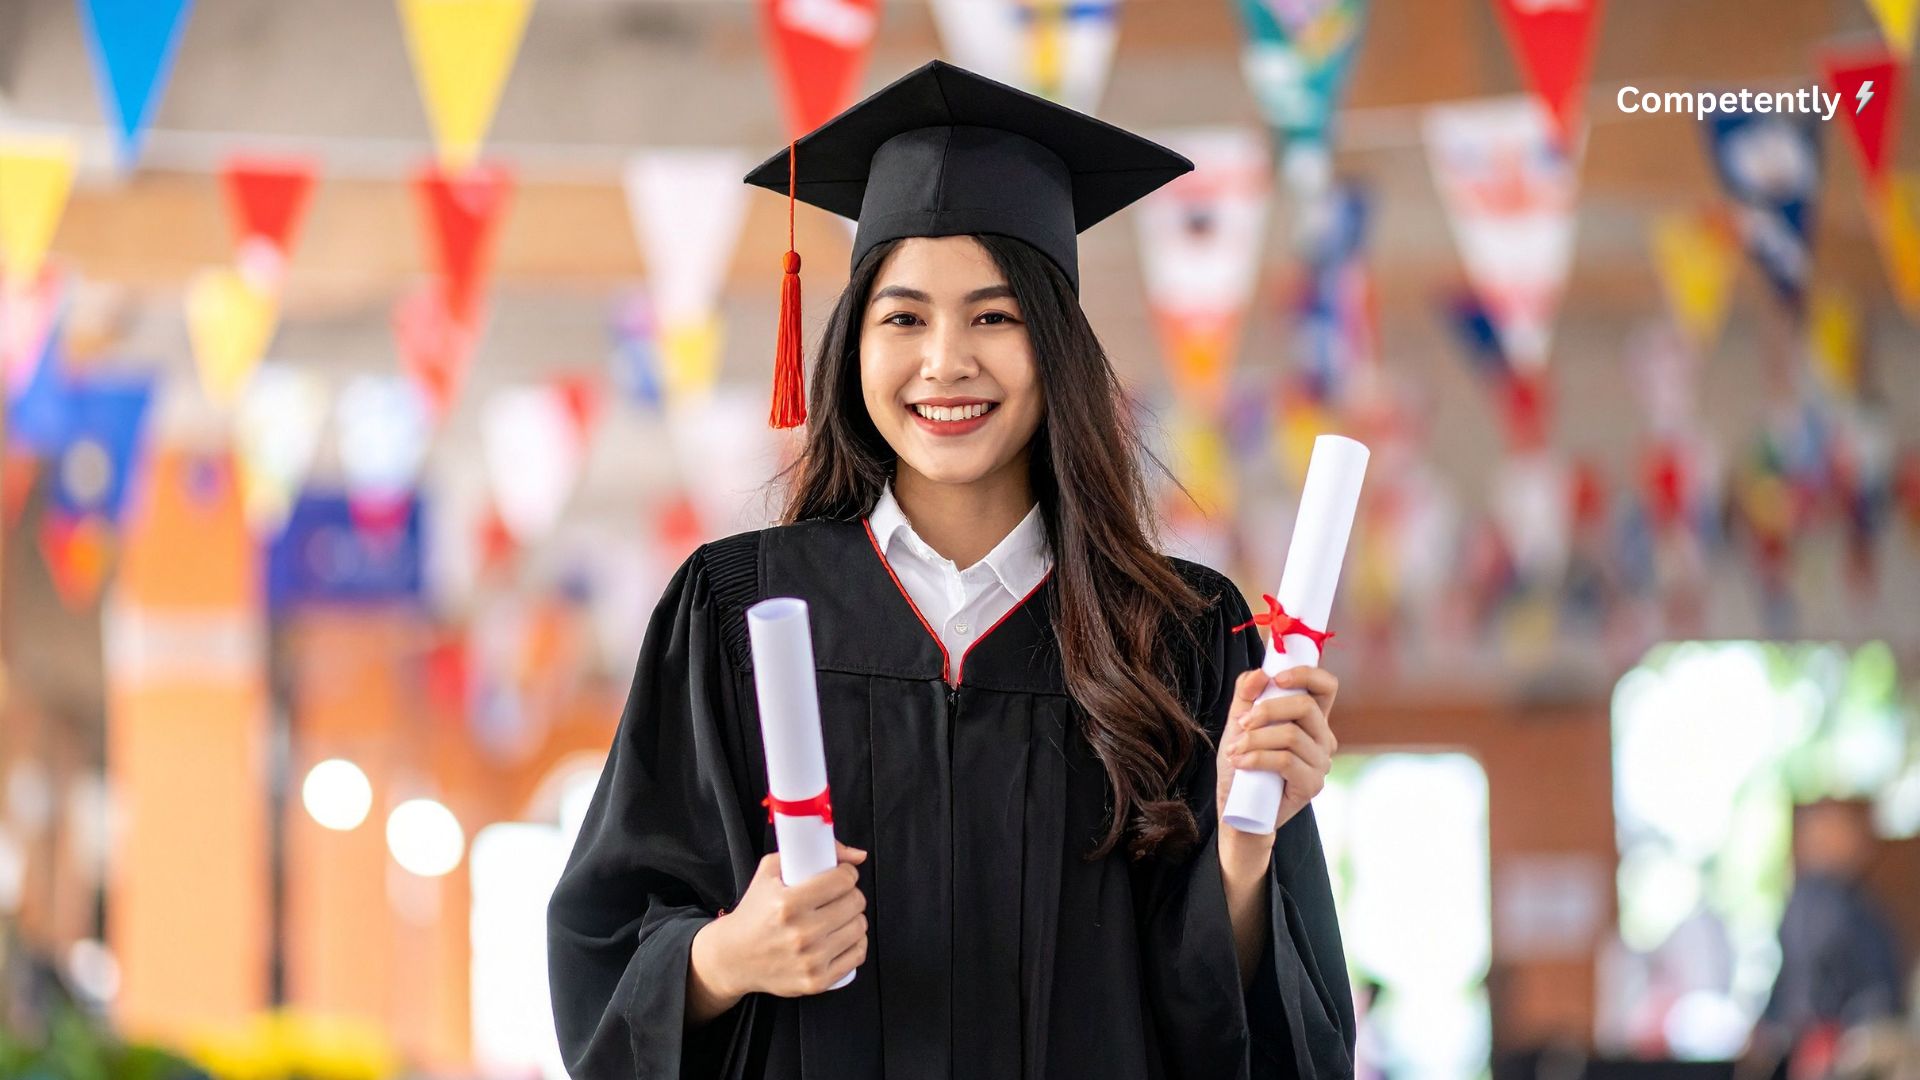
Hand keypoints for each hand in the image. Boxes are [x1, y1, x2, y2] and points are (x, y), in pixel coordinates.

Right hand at [696, 842, 868, 999]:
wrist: (734, 957)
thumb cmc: (754, 912)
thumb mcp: (770, 871)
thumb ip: (810, 851)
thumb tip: (858, 855)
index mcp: (787, 904)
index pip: (842, 881)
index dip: (847, 873)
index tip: (842, 875)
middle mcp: (800, 933)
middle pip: (855, 903)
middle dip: (851, 894)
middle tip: (839, 896)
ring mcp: (810, 960)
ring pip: (859, 928)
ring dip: (855, 918)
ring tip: (840, 915)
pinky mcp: (816, 981)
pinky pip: (857, 955)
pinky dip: (856, 943)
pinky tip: (843, 936)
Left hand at [1215, 666, 1339, 842]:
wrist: (1238, 809)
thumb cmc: (1242, 764)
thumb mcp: (1239, 724)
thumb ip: (1247, 695)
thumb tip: (1260, 673)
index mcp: (1310, 719)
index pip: (1326, 686)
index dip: (1306, 675)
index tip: (1276, 679)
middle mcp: (1322, 738)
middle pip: (1305, 706)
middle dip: (1267, 710)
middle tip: (1241, 723)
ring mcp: (1320, 762)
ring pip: (1291, 735)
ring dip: (1255, 740)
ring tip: (1235, 751)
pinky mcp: (1312, 784)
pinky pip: (1287, 761)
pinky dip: (1258, 758)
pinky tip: (1241, 764)